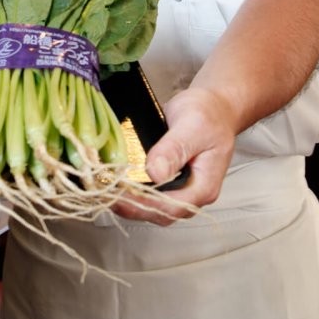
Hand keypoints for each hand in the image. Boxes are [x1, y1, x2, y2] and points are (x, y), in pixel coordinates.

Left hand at [111, 86, 236, 225]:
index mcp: (204, 186)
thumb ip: (174, 149)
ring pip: (153, 205)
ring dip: (129, 199)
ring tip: (105, 187)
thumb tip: (155, 173)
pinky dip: (132, 189)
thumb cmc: (208, 113)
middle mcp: (193, 193)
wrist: (215, 105)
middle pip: (160, 212)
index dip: (143, 205)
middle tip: (104, 191)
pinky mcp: (170, 179)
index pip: (172, 208)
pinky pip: (150, 191)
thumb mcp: (191, 126)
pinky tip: (115, 179)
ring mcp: (182, 188)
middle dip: (131, 206)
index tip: (118, 194)